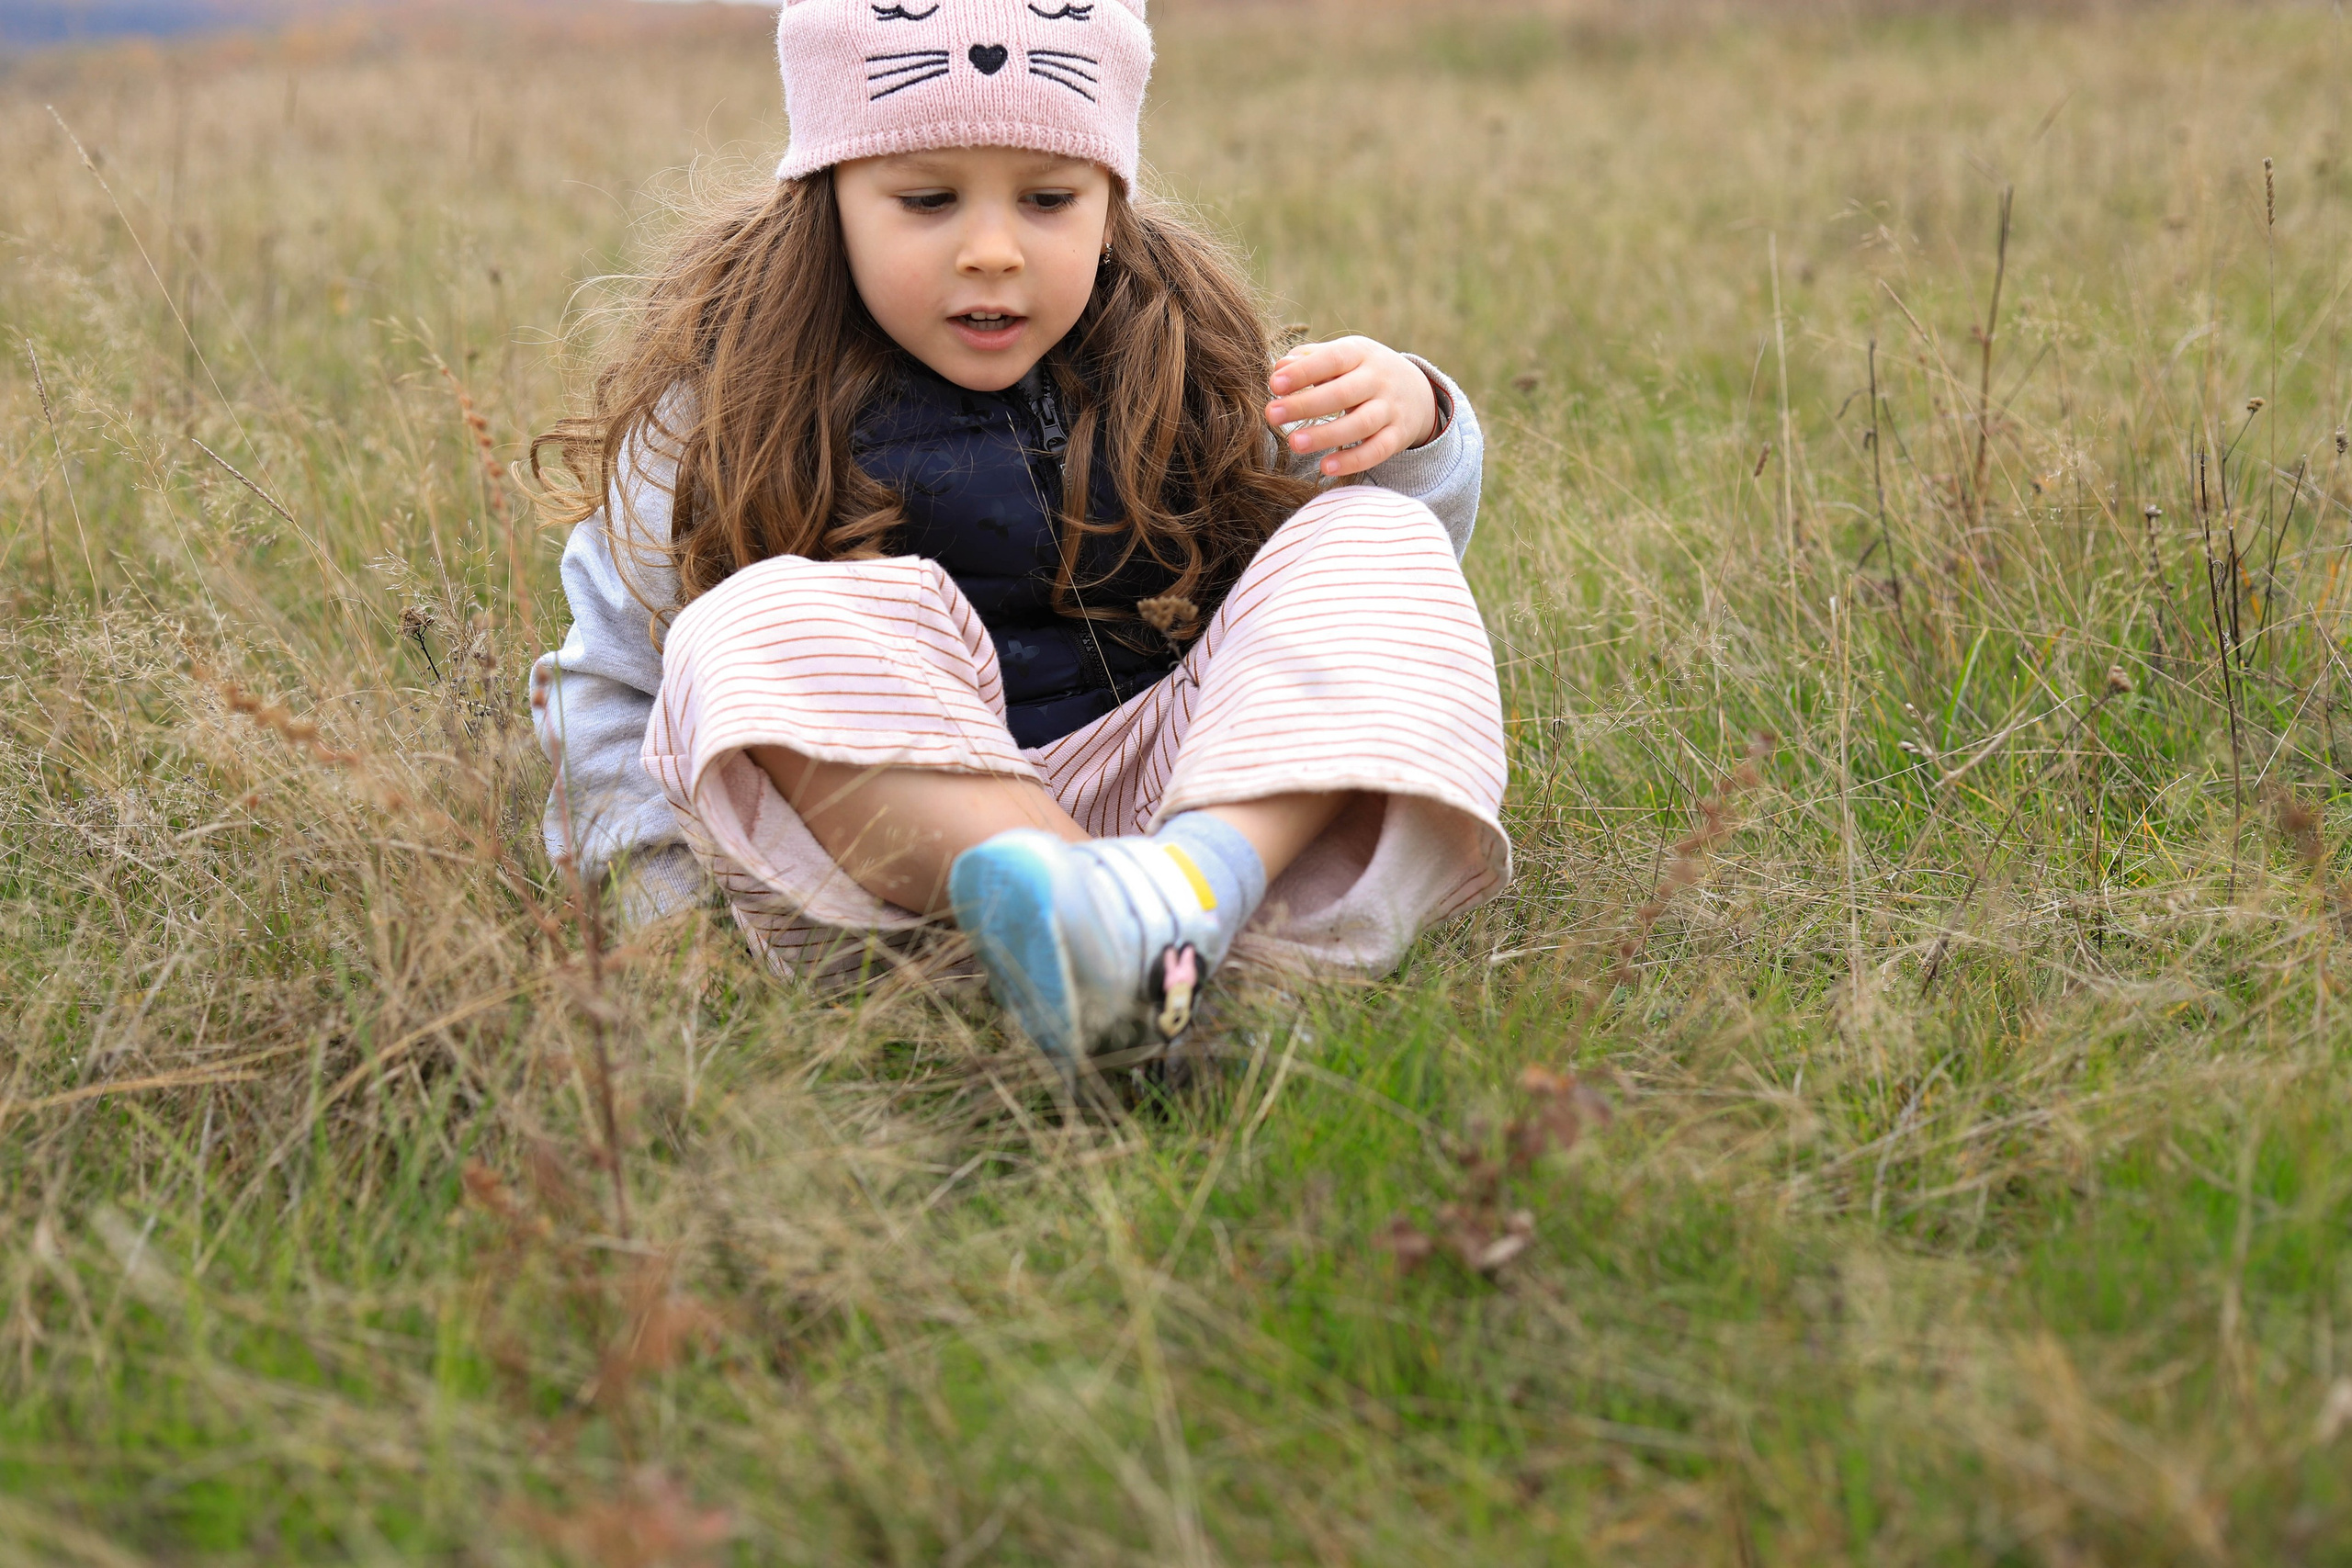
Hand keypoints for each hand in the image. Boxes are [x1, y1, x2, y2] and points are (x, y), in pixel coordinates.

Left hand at [1264, 336, 1440, 478]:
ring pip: (1361, 424)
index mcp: (1360, 353)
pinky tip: (1325, 467)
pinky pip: (1377, 451)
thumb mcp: (1343, 356)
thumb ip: (1310, 359)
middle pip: (1343, 393)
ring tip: (1294, 443)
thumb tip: (1278, 368)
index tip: (1274, 384)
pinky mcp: (1398, 436)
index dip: (1304, 372)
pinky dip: (1353, 461)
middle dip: (1306, 404)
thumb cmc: (1363, 372)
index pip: (1332, 359)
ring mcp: (1391, 409)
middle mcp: (1379, 379)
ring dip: (1326, 435)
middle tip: (1272, 415)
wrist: (1418, 391)